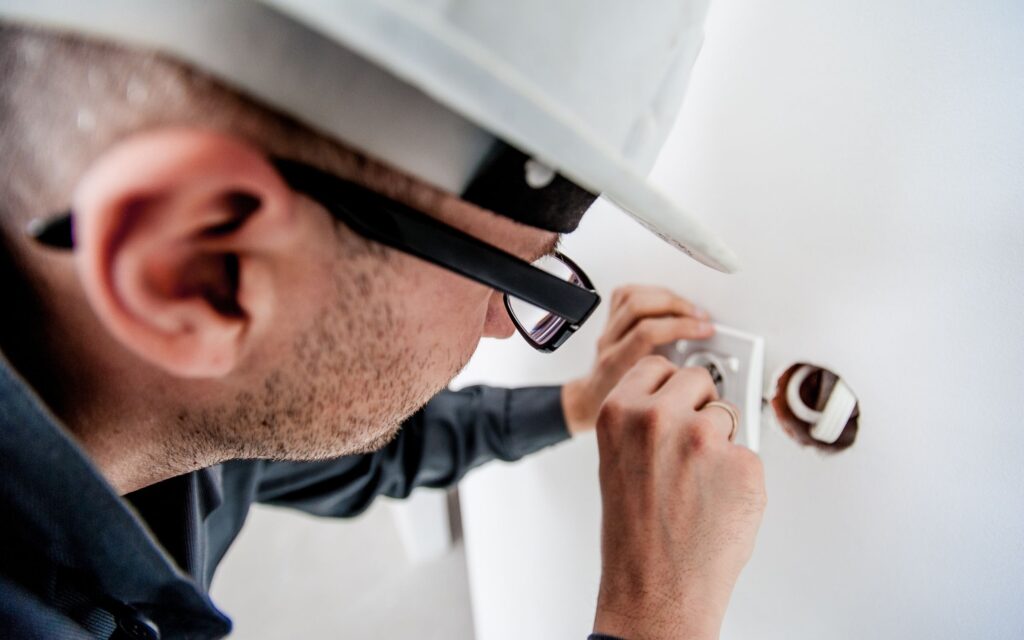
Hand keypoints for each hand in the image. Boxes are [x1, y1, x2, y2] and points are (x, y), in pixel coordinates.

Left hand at [562, 285, 713, 434]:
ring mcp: (607, 329)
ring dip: (666, 297)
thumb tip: (707, 375)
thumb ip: (672, 387)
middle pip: (638, 306)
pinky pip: (626, 293)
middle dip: (677, 306)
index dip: (681, 326)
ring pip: (632, 296)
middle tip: (700, 318)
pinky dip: (651, 292)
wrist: (592, 400)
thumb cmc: (618, 404)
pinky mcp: (609, 319)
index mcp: (617, 363)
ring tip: (688, 308)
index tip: (705, 330)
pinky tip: (666, 301)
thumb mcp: (649, 402)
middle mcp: (609, 342)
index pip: (647, 332)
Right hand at [593, 357, 765, 638]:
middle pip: (698, 379)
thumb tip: (683, 402)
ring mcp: (704, 438)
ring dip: (722, 441)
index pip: (658, 365)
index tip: (674, 400)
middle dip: (699, 406)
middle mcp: (658, 417)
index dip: (670, 387)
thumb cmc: (634, 534)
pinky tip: (718, 502)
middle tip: (689, 447)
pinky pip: (749, 453)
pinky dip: (740, 476)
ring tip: (699, 483)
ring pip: (728, 414)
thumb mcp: (617, 460)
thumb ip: (642, 422)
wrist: (656, 590)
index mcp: (620, 412)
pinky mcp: (743, 463)